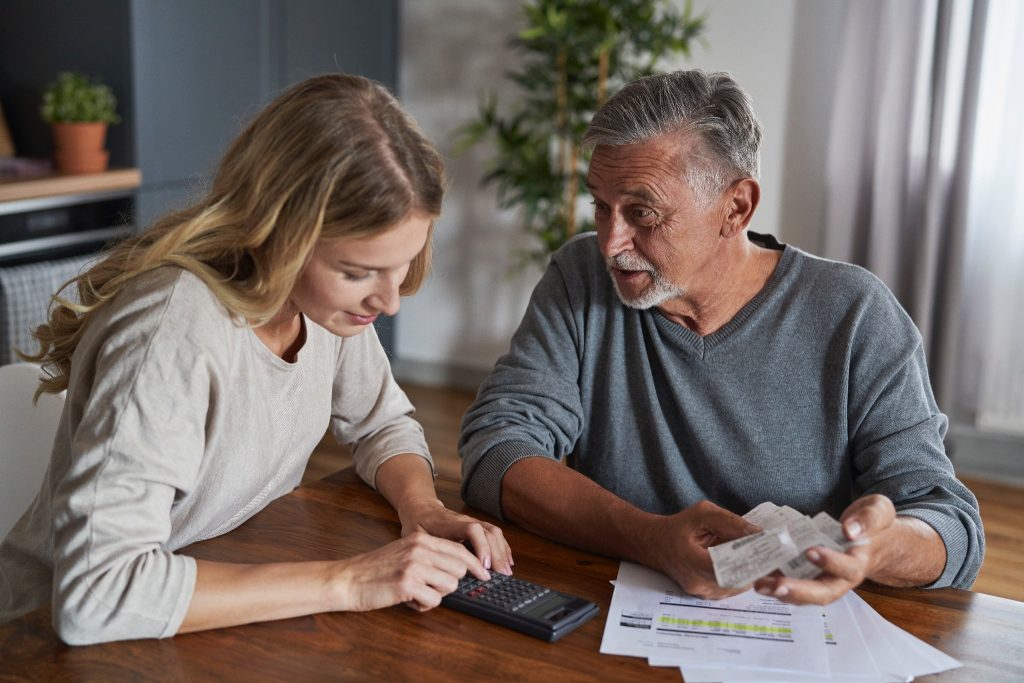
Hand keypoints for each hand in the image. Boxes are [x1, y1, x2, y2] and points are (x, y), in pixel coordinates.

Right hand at [330, 531, 486, 611]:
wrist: (347, 580)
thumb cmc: (375, 570)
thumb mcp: (403, 552)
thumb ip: (428, 555)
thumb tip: (458, 568)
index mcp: (420, 538)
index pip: (459, 550)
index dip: (476, 564)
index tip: (485, 575)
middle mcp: (419, 548)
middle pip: (460, 569)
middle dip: (450, 583)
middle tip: (430, 588)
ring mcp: (414, 566)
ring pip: (450, 586)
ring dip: (436, 595)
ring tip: (416, 593)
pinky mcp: (407, 584)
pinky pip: (434, 600)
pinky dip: (424, 605)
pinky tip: (408, 600)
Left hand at [397, 496, 512, 574]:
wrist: (421, 508)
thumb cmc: (417, 524)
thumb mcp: (415, 537)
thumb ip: (425, 550)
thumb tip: (435, 569)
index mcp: (449, 523)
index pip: (472, 529)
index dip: (481, 547)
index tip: (484, 565)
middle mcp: (465, 521)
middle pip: (488, 532)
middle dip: (497, 555)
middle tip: (500, 575)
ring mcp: (473, 522)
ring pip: (494, 532)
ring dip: (502, 552)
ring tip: (506, 571)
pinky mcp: (477, 526)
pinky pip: (495, 534)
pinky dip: (503, 547)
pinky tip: (507, 560)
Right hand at [650, 500, 759, 599]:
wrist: (655, 545)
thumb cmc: (678, 527)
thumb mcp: (702, 513)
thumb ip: (729, 521)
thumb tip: (758, 533)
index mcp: (692, 562)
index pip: (729, 570)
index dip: (751, 563)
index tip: (769, 554)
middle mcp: (698, 584)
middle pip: (736, 581)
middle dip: (757, 568)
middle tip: (775, 556)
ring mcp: (702, 593)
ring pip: (736, 587)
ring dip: (752, 573)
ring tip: (767, 559)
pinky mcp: (707, 595)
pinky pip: (731, 588)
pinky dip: (743, 576)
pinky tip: (751, 564)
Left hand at [753, 494, 895, 604]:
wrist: (874, 540)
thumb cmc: (873, 525)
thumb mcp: (879, 512)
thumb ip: (868, 519)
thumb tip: (850, 530)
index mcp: (859, 562)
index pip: (848, 567)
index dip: (831, 562)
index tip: (811, 550)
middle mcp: (841, 578)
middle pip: (823, 593)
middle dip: (799, 591)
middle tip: (777, 585)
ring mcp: (824, 580)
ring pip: (805, 595)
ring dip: (782, 592)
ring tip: (760, 585)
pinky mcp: (810, 577)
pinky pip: (794, 584)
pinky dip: (777, 583)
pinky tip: (758, 578)